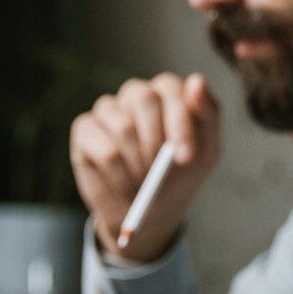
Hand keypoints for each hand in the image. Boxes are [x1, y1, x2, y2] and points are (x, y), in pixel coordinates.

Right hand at [69, 72, 221, 262]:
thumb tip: (196, 80)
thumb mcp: (206, 152)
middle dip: (156, 142)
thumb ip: (208, 114)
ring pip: (123, 127)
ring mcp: (107, 110)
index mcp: (166, 93)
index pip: (169, 87)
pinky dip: (120, 176)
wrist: (150, 213)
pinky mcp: (84, 130)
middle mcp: (135, 95)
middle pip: (143, 99)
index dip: (179, 121)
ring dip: (139, 165)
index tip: (186, 157)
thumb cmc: (179, 177)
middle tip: (161, 172)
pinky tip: (125, 186)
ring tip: (145, 185)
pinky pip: (105, 150)